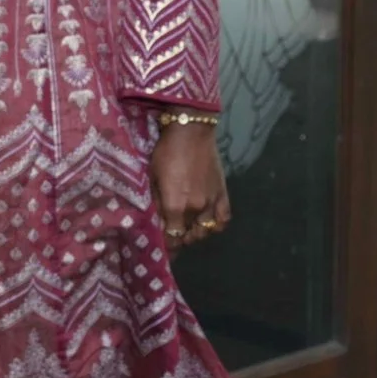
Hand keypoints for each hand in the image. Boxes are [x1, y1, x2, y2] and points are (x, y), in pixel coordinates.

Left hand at [151, 123, 230, 248]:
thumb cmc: (166, 152)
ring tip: (188, 228)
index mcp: (175, 206)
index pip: (171, 237)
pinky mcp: (224, 194)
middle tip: (172, 234)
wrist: (191, 132)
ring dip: (196, 233)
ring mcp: (212, 203)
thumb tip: (155, 222)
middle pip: (188, 237)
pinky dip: (215, 225)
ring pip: (205, 232)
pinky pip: (223, 219)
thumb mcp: (152, 177)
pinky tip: (206, 221)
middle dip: (179, 239)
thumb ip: (155, 203)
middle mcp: (195, 209)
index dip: (166, 245)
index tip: (162, 245)